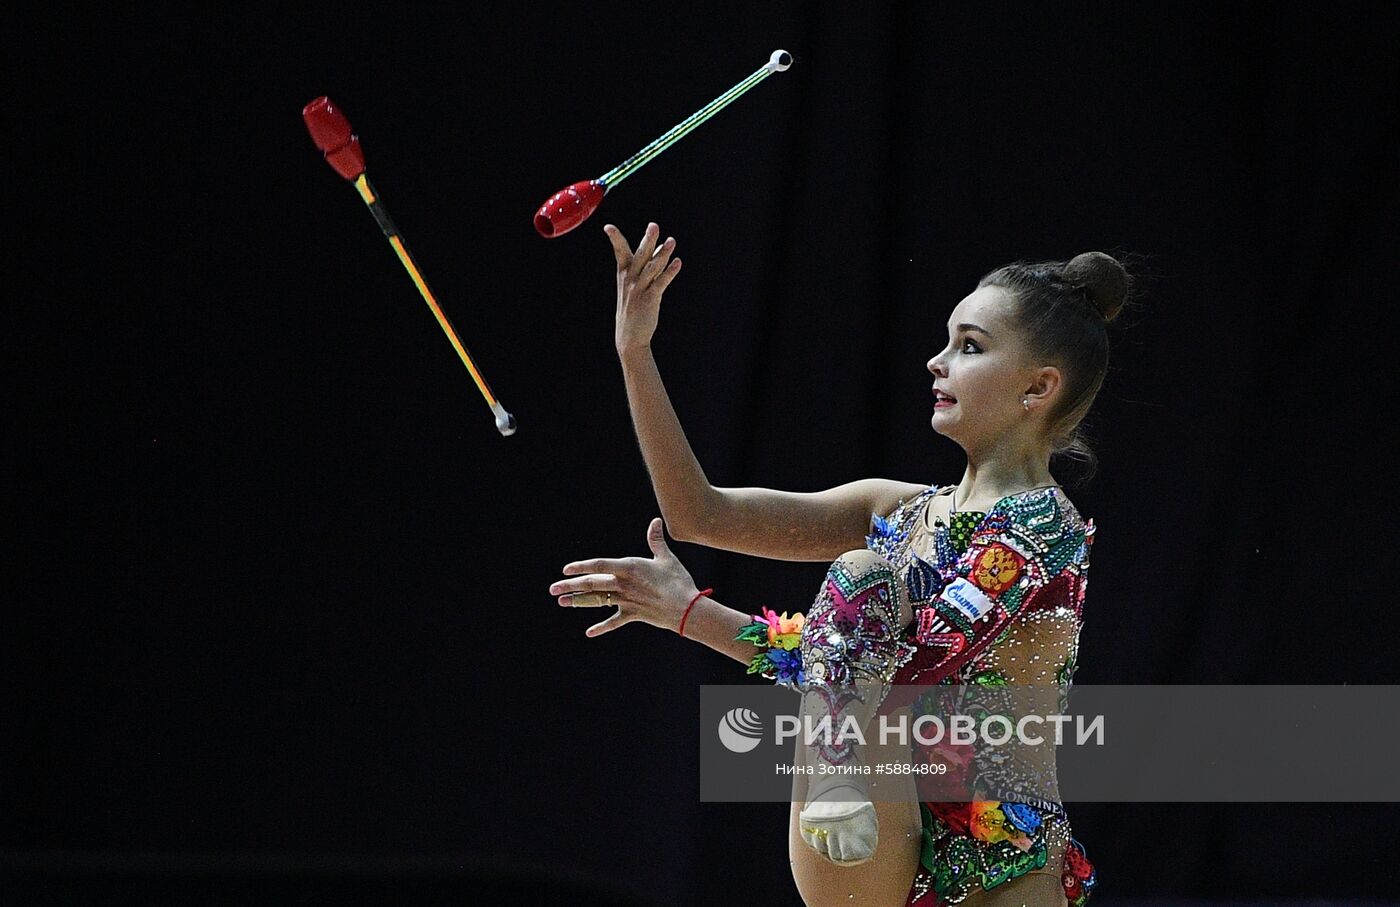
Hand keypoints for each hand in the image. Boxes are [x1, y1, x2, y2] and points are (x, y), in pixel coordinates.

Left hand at [551, 518, 698, 636]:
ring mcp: (626, 601)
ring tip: (562, 602)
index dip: (581, 567)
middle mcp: (623, 584)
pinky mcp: (633, 615)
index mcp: (629, 568)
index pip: (599, 565)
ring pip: (598, 601)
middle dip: (570, 586)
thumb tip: (655, 521)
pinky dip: (602, 627)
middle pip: (592, 584)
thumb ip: (656, 540)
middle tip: (553, 588)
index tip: (566, 569)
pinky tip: (589, 632)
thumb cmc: (678, 581)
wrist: (687, 608)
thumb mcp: (666, 558)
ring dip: (578, 602)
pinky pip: (614, 622)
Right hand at [606, 222, 681, 355]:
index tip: (607, 227)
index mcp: (623, 274)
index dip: (615, 239)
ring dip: (663, 254)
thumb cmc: (633, 308)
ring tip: (672, 241)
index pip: (619, 252)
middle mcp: (630, 280)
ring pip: (652, 267)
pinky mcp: (650, 299)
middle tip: (653, 225)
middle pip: (640, 256)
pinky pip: (661, 283)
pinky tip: (678, 262)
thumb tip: (662, 248)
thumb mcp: (636, 285)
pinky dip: (670, 272)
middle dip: (647, 240)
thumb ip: (650, 266)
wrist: (629, 336)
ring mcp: (639, 289)